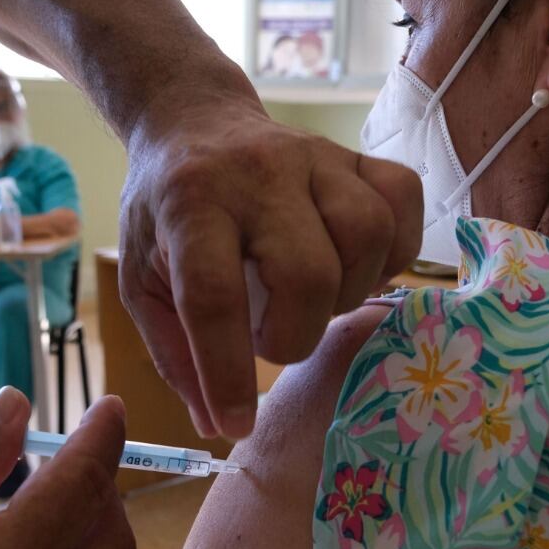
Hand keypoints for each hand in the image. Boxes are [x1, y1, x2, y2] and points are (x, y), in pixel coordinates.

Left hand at [120, 100, 421, 439]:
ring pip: (367, 235)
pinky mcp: (356, 155)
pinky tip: (359, 268)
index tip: (238, 423)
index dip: (230, 372)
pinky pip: (404, 200)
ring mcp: (316, 156)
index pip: (214, 296)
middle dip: (297, 334)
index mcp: (190, 205)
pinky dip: (395, 249)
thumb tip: (220, 426)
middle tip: (274, 338)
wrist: (193, 122)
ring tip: (317, 302)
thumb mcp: (143, 281)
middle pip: (308, 272)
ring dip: (349, 293)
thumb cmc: (166, 214)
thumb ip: (176, 356)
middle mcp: (257, 173)